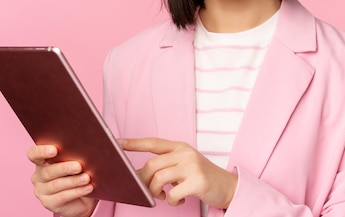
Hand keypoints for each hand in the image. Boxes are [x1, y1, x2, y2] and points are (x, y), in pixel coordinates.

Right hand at [27, 145, 97, 216]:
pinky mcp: (48, 203)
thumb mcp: (75, 163)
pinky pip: (62, 196)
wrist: (83, 198)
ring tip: (86, 178)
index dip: (41, 151)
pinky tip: (87, 188)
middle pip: (48, 171)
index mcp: (42, 161)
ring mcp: (41, 191)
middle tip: (78, 166)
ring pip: (56, 184)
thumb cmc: (77, 174)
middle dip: (64, 168)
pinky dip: (77, 191)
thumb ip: (74, 156)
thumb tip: (84, 150)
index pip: (34, 154)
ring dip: (73, 181)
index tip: (54, 150)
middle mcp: (38, 176)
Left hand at [120, 138, 237, 208]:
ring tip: (163, 196)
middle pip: (151, 165)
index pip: (153, 142)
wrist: (228, 186)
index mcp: (180, 147)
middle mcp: (185, 153)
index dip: (134, 143)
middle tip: (148, 191)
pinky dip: (171, 201)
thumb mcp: (183, 166)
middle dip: (144, 181)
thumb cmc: (200, 178)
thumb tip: (137, 174)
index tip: (117, 142)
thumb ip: (164, 166)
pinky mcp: (198, 181)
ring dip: (156, 192)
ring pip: (159, 179)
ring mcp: (192, 166)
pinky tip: (178, 200)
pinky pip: (172, 193)